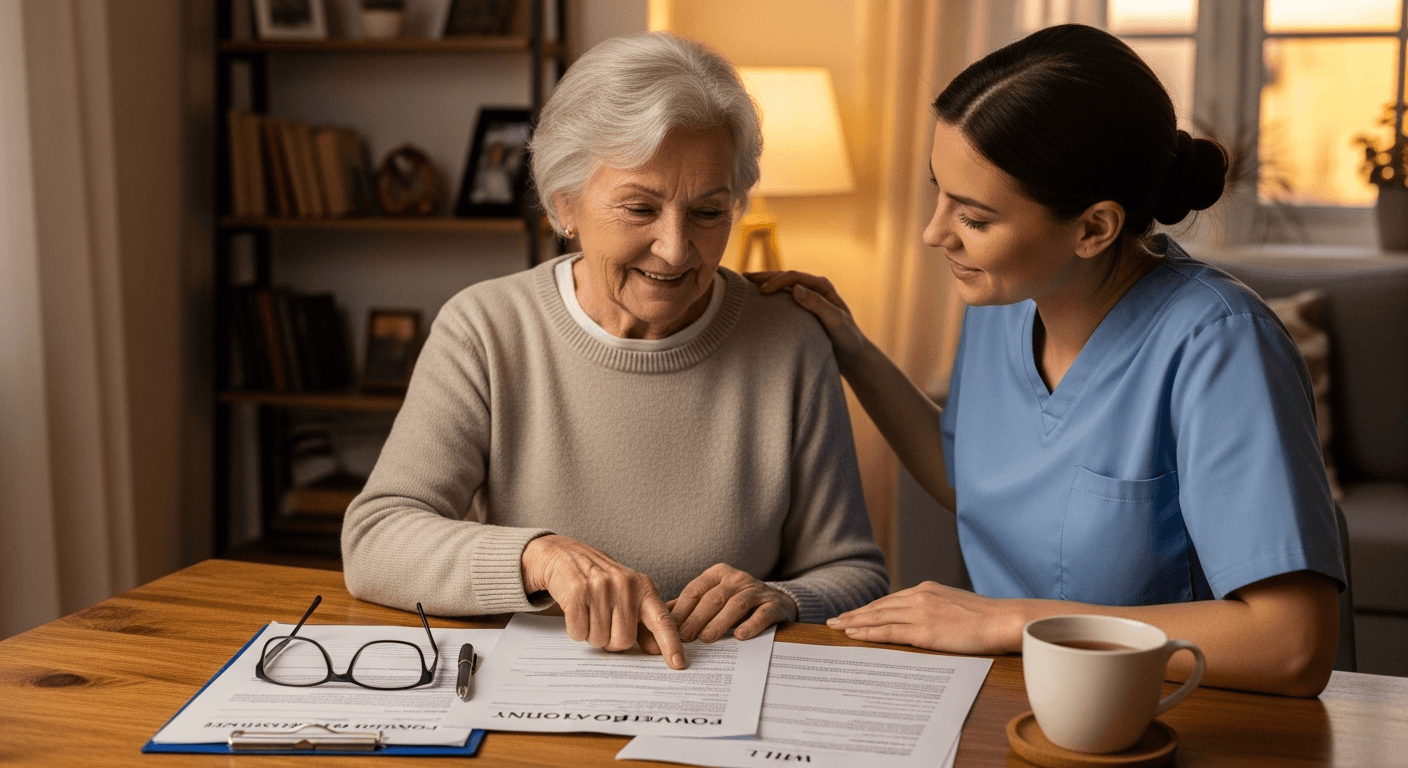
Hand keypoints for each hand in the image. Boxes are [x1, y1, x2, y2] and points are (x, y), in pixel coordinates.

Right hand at [521, 535, 685, 668]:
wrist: (564, 556)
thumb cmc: (600, 582)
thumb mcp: (627, 596)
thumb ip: (643, 623)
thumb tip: (656, 650)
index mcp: (643, 587)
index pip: (661, 620)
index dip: (670, 644)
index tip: (678, 664)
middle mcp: (625, 585)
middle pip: (624, 641)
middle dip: (611, 641)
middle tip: (604, 622)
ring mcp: (601, 587)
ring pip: (599, 640)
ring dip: (592, 634)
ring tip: (589, 612)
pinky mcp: (577, 592)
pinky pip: (579, 632)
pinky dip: (576, 630)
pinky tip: (577, 610)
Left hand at [670, 563, 797, 642]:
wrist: (777, 601)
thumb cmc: (736, 601)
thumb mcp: (713, 596)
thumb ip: (690, 605)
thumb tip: (661, 618)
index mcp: (718, 574)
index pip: (695, 590)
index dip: (682, 610)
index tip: (670, 628)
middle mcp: (737, 578)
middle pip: (714, 598)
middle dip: (697, 618)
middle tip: (685, 637)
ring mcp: (756, 590)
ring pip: (736, 605)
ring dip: (719, 622)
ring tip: (706, 638)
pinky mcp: (773, 604)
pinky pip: (762, 614)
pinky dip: (751, 625)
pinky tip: (740, 636)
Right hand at [746, 271, 866, 369]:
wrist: (852, 355)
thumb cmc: (846, 339)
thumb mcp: (835, 322)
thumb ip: (818, 305)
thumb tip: (796, 289)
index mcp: (822, 287)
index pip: (794, 278)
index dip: (777, 281)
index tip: (762, 291)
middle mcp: (813, 289)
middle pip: (785, 278)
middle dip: (765, 277)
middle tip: (744, 278)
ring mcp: (807, 298)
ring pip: (781, 287)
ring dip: (764, 284)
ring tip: (744, 283)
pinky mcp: (801, 310)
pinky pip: (782, 299)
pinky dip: (768, 297)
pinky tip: (754, 299)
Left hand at [825, 581, 1026, 654]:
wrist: (1003, 620)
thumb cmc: (988, 618)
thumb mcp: (957, 606)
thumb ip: (938, 609)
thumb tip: (930, 620)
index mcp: (927, 590)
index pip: (891, 600)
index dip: (870, 608)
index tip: (855, 613)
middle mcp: (919, 597)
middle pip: (879, 607)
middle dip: (855, 614)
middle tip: (834, 620)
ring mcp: (920, 613)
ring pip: (878, 618)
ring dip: (854, 622)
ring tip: (836, 627)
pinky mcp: (923, 631)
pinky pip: (888, 632)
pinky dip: (867, 633)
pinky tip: (853, 635)